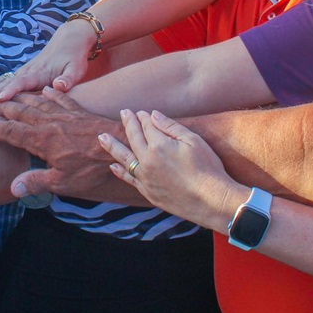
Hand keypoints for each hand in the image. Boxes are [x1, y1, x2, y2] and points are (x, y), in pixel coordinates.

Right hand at [0, 20, 97, 102]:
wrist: (69, 40)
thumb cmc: (74, 57)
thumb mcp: (77, 69)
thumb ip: (68, 79)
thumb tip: (59, 85)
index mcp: (39, 73)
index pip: (22, 83)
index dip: (11, 91)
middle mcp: (27, 72)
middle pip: (7, 82)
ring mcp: (22, 72)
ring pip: (1, 80)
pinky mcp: (21, 74)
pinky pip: (2, 79)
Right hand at [0, 88, 136, 203]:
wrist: (119, 145)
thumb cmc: (91, 167)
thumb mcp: (63, 182)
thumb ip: (36, 182)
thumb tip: (13, 188)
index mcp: (42, 140)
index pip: (12, 133)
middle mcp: (50, 123)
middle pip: (21, 113)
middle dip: (3, 108)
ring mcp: (64, 114)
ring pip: (38, 102)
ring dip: (22, 99)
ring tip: (10, 95)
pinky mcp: (79, 111)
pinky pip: (61, 98)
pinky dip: (52, 93)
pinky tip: (46, 89)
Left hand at [100, 109, 242, 230]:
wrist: (211, 201)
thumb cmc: (208, 168)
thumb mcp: (193, 141)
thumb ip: (170, 126)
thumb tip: (152, 115)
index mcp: (159, 145)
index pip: (147, 126)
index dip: (143, 117)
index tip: (140, 112)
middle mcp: (147, 161)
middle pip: (133, 138)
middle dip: (128, 123)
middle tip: (123, 113)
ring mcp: (145, 178)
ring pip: (124, 158)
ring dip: (112, 146)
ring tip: (101, 137)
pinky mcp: (148, 192)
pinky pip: (129, 179)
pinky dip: (120, 171)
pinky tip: (113, 166)